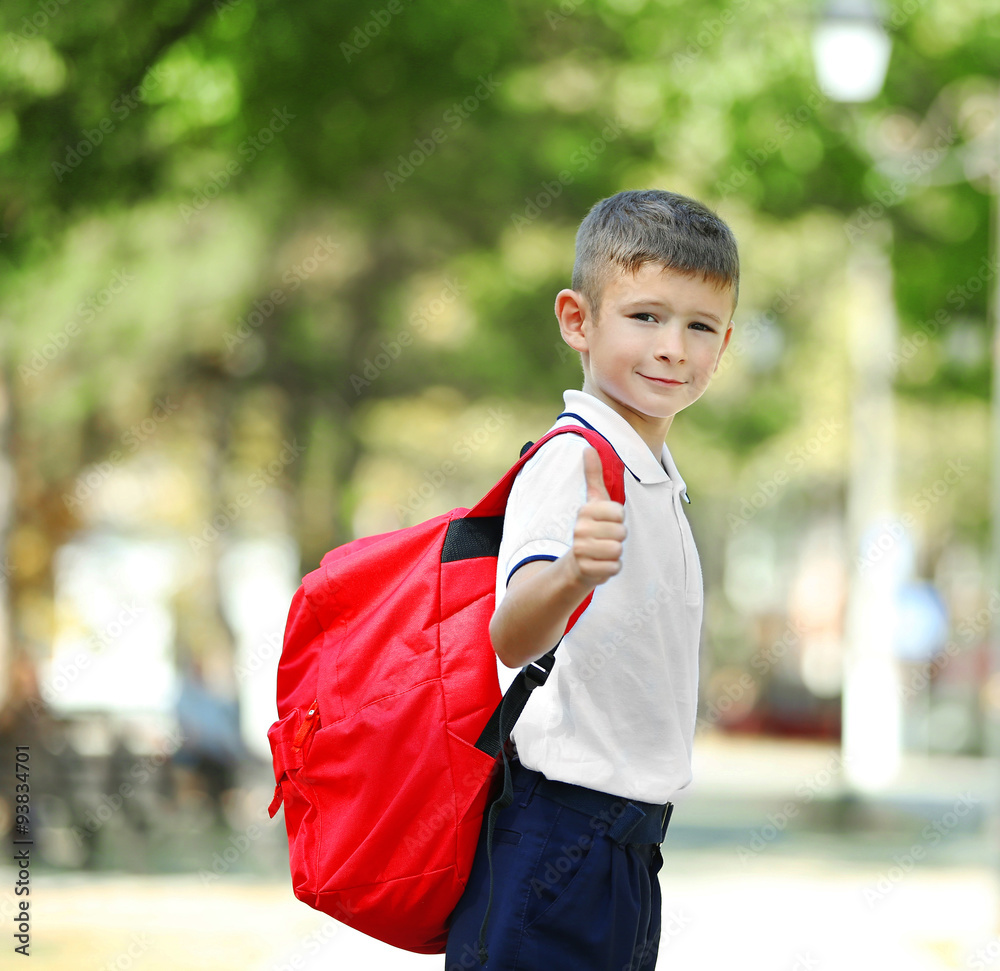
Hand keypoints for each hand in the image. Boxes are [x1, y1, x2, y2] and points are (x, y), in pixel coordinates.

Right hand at [569, 446, 625, 586]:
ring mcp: (581, 551)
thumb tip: (588, 448)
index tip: (608, 521)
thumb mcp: (594, 501)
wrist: (576, 564)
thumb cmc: (591, 528)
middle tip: (605, 539)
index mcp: (584, 511)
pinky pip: (615, 567)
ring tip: (604, 551)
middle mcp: (579, 530)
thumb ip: (593, 475)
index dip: (619, 519)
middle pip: (621, 532)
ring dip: (616, 553)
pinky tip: (602, 564)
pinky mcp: (587, 570)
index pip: (619, 512)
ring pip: (618, 550)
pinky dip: (612, 568)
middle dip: (618, 537)